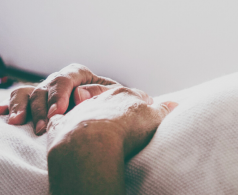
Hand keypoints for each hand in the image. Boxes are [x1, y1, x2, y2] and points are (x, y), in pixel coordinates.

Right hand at [0, 64, 118, 134]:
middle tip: (42, 129)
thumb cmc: (113, 103)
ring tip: (18, 122)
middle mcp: (59, 81)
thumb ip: (99, 92)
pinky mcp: (36, 103)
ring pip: (27, 92)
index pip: (65, 79)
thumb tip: (78, 94)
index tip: (58, 113)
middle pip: (44, 89)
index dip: (59, 95)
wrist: (110, 113)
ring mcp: (45, 91)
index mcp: (79, 74)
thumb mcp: (113, 96)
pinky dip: (8, 104)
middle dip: (41, 109)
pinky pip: (19, 99)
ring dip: (21, 107)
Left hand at [46, 86, 176, 194]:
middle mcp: (101, 97)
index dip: (143, 105)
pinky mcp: (62, 124)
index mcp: (125, 94)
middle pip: (111, 99)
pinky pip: (61, 119)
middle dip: (116, 106)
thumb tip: (176, 103)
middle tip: (121, 120)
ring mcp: (81, 109)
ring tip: (96, 128)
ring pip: (86, 106)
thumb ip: (164, 109)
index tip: (146, 115)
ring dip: (91, 114)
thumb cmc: (126, 130)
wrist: (92, 142)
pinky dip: (63, 122)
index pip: (138, 96)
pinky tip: (66, 129)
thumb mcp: (154, 119)